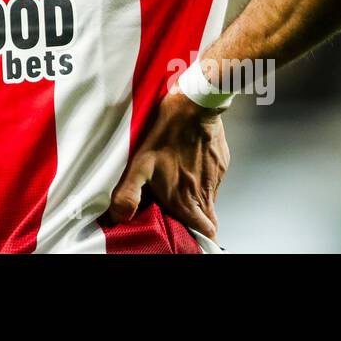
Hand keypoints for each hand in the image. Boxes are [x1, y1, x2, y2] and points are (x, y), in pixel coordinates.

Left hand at [108, 90, 229, 239]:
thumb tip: (119, 216)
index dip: (198, 236)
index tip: (187, 233)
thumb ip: (128, 193)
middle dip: (198, 222)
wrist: (194, 104)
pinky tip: (188, 162)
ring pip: (211, 198)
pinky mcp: (221, 161)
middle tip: (182, 213)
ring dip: (198, 197)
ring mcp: (216, 177)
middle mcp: (204, 193)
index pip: (206, 233)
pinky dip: (203, 177)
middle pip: (209, 219)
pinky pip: (213, 177)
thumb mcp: (139, 163)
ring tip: (179, 183)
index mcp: (185, 199)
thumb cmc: (166, 133)